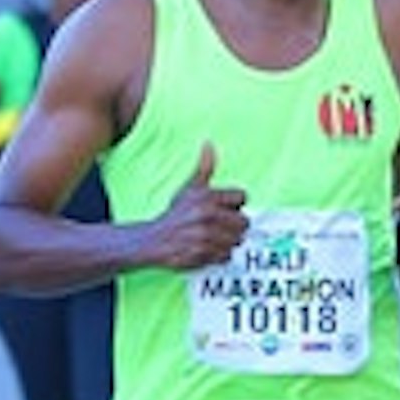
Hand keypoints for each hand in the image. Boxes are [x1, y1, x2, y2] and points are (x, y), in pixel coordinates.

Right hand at [143, 143, 251, 271]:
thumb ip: (204, 168)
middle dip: (234, 225)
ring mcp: (205, 236)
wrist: (154, 240)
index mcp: (207, 197)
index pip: (242, 197)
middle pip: (244, 222)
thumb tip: (209, 143)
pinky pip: (226, 256)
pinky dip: (219, 255)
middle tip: (220, 226)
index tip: (224, 208)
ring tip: (212, 237)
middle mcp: (207, 216)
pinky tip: (207, 248)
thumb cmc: (176, 213)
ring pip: (237, 240)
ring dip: (228, 241)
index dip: (235, 204)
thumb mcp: (190, 188)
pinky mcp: (203, 254)